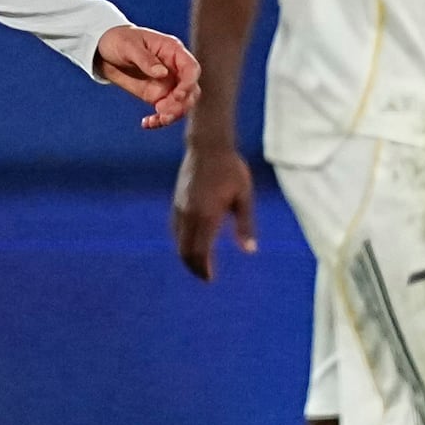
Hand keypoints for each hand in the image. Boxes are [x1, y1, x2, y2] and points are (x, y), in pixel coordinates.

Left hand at [91, 22, 197, 126]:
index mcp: (172, 51)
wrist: (104, 51)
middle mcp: (174, 69)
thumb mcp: (129, 46)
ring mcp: (167, 84)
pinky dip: (160, 120)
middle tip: (162, 110)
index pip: (191, 68)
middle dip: (181, 104)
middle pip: (191, 90)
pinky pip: (166, 112)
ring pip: (181, 104)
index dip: (189, 83)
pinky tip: (147, 123)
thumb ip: (146, 60)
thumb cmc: (119, 40)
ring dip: (173, 115)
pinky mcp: (157, 96)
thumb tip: (163, 73)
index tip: (177, 96)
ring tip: (156, 120)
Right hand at [169, 132, 257, 278]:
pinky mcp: (177, 201)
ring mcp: (180, 207)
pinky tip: (191, 243)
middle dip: (193, 267)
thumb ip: (245, 225)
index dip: (204, 268)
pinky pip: (175, 228)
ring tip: (199, 263)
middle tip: (205, 276)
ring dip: (186, 255)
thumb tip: (250, 251)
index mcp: (207, 215)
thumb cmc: (231, 170)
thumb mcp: (244, 197)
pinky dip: (181, 241)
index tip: (210, 279)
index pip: (200, 251)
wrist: (208, 146)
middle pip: (185, 250)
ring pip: (178, 240)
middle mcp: (190, 214)